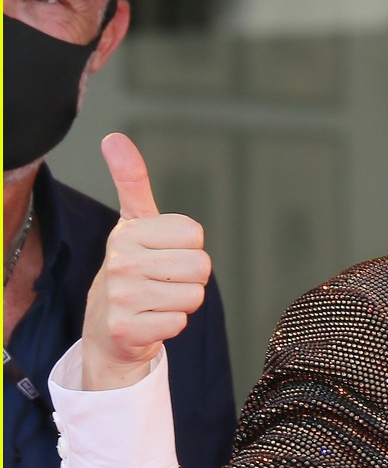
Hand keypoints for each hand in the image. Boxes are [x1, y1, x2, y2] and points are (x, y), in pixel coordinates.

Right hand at [82, 133, 211, 389]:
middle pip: (200, 266)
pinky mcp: (127, 329)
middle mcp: (121, 262)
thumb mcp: (132, 224)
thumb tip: (114, 137)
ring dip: (181, 302)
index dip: (188, 247)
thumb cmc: (130, 270)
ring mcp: (122, 298)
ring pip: (193, 296)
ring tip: (156, 301)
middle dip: (190, 278)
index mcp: (127, 233)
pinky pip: (179, 323)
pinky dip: (170, 324)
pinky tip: (150, 320)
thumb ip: (131, 181)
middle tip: (163, 281)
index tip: (163, 254)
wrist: (106, 329)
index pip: (194, 234)